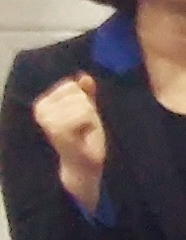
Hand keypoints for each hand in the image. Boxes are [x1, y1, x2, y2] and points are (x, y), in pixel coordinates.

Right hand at [32, 73, 106, 210]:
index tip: (80, 118)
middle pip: (78, 94)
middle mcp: (40, 109)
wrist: (82, 163)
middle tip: (83, 127)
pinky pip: (85, 114)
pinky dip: (91, 124)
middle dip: (88, 110)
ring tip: (83, 131)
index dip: (83, 100)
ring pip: (83, 104)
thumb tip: (84, 76)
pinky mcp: (58, 129)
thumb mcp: (86, 110)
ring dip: (90, 118)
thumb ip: (86, 92)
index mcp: (43, 102)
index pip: (71, 85)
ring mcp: (47, 119)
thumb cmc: (84, 136)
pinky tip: (83, 135)